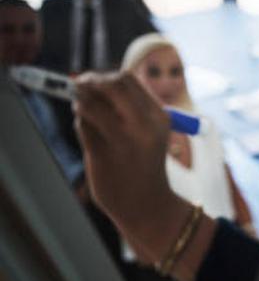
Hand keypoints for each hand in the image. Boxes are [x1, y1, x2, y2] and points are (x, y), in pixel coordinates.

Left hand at [73, 72, 186, 259]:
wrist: (148, 204)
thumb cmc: (145, 163)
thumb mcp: (150, 132)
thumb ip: (129, 108)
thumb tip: (91, 82)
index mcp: (158, 116)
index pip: (127, 79)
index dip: (104, 76)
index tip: (91, 80)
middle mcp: (143, 125)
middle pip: (110, 85)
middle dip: (89, 82)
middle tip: (77, 85)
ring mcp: (122, 140)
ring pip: (91, 105)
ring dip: (81, 103)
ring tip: (81, 109)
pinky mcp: (103, 154)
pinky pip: (83, 127)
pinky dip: (80, 123)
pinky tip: (86, 129)